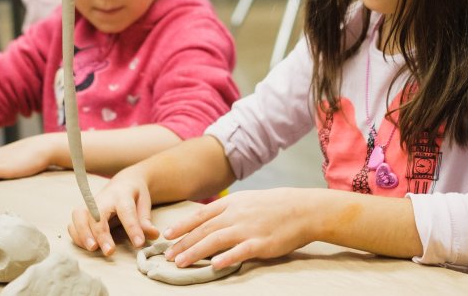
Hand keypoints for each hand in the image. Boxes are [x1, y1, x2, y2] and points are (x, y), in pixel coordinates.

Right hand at [68, 169, 160, 255]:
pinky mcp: (82, 211)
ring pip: (80, 215)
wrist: (124, 181)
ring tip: (93, 248)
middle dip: (101, 233)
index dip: (132, 228)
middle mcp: (103, 197)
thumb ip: (146, 220)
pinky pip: (73, 222)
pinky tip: (86, 246)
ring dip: (83, 233)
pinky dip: (76, 235)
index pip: (126, 211)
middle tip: (109, 251)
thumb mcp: (144, 203)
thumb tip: (154, 235)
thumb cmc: (135, 195)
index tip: (138, 244)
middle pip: (97, 213)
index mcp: (122, 194)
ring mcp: (90, 203)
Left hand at [162, 188, 311, 269]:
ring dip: (195, 252)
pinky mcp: (261, 243)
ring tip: (180, 262)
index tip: (166, 235)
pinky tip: (213, 266)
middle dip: (182, 243)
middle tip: (166, 255)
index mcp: (230, 204)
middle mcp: (235, 215)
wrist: (301, 209)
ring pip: (215, 240)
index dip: (182, 225)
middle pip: (203, 230)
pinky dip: (226, 258)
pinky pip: (240, 251)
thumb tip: (207, 220)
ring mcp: (247, 229)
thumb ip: (226, 210)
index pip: (200, 215)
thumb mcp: (246, 201)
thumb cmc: (272, 206)